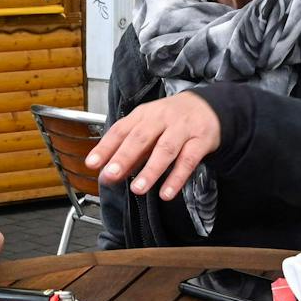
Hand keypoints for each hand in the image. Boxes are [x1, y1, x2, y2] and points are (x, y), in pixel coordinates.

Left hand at [84, 92, 221, 200]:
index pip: (121, 130)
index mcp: (143, 115)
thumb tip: (110, 173)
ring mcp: (182, 129)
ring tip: (137, 189)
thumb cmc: (172, 120)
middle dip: (124, 157)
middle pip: (141, 138)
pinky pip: (188, 160)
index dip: (106, 146)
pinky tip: (166, 193)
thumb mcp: (149, 128)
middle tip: (111, 175)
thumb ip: (131, 151)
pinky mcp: (201, 140)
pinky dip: (177, 178)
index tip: (92, 163)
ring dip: (151, 170)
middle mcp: (161, 119)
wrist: (209, 107)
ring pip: (165, 149)